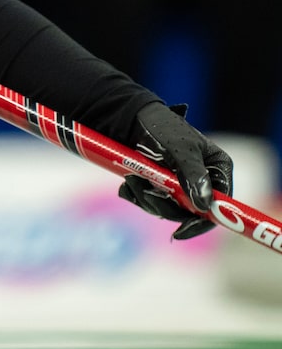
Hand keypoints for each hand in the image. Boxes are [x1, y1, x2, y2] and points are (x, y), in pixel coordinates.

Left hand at [118, 102, 233, 238]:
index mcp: (216, 168)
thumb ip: (193, 176)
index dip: (203, 221)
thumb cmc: (161, 129)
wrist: (128, 119)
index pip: (219, 204)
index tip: (182, 230)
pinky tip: (128, 181)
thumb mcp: (180, 150)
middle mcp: (201, 179)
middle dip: (164, 205)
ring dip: (147, 198)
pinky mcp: (159, 185)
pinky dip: (137, 195)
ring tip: (132, 179)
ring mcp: (179, 184)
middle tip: (145, 192)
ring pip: (167, 208)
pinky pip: (150, 201)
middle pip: (190, 211)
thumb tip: (204, 206)